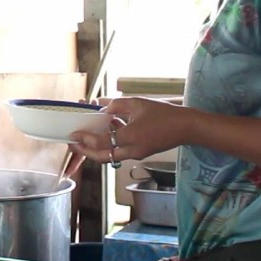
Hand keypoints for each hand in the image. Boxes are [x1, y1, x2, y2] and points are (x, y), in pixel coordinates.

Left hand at [67, 96, 189, 170]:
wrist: (186, 127)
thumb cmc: (164, 114)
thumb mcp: (137, 103)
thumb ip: (116, 105)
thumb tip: (101, 107)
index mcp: (130, 138)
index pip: (101, 142)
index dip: (85, 139)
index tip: (73, 134)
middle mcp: (132, 150)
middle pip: (103, 156)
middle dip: (86, 152)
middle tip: (74, 144)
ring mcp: (137, 153)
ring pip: (111, 154)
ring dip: (97, 147)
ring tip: (86, 136)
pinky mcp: (141, 152)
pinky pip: (121, 150)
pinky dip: (111, 142)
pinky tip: (107, 129)